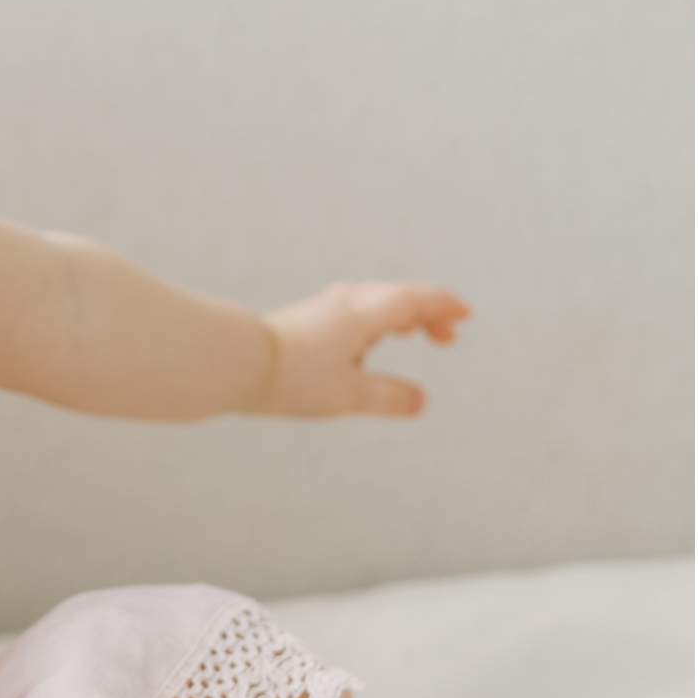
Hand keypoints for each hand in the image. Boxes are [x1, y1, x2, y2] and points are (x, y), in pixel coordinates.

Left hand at [254, 281, 469, 419]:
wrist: (232, 363)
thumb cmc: (290, 377)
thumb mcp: (348, 395)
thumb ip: (388, 398)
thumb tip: (420, 401)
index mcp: (364, 313)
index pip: (415, 298)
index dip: (443, 305)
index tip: (465, 315)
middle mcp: (344, 303)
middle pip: (396, 296)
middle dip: (427, 313)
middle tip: (448, 336)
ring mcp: (322, 309)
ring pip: (371, 301)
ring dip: (399, 314)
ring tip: (410, 333)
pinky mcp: (304, 322)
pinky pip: (350, 312)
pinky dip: (372, 321)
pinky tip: (363, 344)